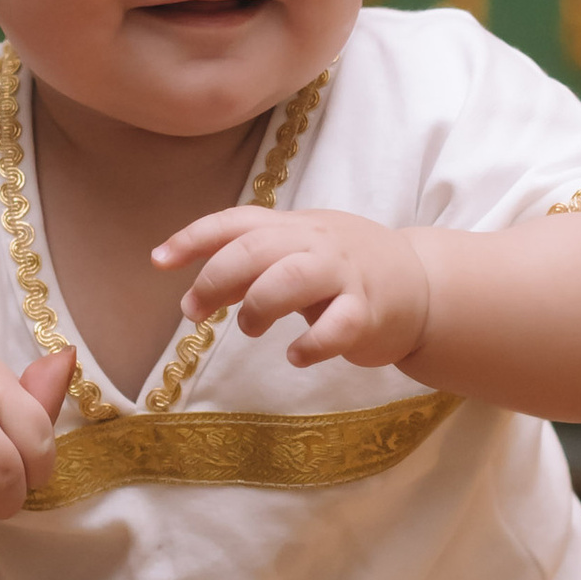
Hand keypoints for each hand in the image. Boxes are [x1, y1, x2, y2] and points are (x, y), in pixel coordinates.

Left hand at [153, 205, 432, 371]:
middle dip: (214, 280)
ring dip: (258, 305)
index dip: (194, 238)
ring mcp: (345, 276)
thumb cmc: (345, 272)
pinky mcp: (369, 312)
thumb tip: (194, 290)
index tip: (158, 261)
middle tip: (194, 312)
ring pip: (291, 278)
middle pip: (255, 249)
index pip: (236, 222)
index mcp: (294, 227)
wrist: (422, 285)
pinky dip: (311, 344)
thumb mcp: (297, 254)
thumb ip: (251, 265)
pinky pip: (338, 326)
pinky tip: (297, 357)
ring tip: (249, 328)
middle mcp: (316, 243)